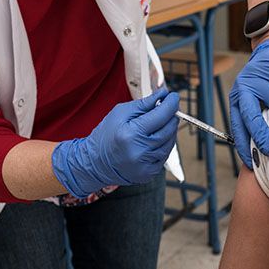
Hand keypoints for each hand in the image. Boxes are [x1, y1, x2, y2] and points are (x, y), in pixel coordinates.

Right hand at [51, 88, 179, 197]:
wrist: (94, 163)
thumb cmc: (106, 135)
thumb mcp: (120, 113)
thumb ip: (144, 104)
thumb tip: (163, 94)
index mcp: (131, 133)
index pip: (161, 115)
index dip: (171, 104)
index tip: (174, 96)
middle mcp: (140, 151)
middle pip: (168, 129)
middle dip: (172, 116)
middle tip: (169, 108)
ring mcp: (145, 165)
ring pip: (169, 143)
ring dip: (169, 130)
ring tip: (160, 123)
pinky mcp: (149, 173)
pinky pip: (164, 155)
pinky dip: (164, 144)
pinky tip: (155, 139)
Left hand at [229, 38, 268, 168]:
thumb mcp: (260, 101)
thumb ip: (261, 119)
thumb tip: (266, 149)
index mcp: (237, 99)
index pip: (238, 127)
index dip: (244, 145)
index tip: (252, 162)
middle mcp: (242, 88)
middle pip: (250, 115)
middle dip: (260, 134)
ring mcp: (255, 76)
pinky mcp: (268, 66)